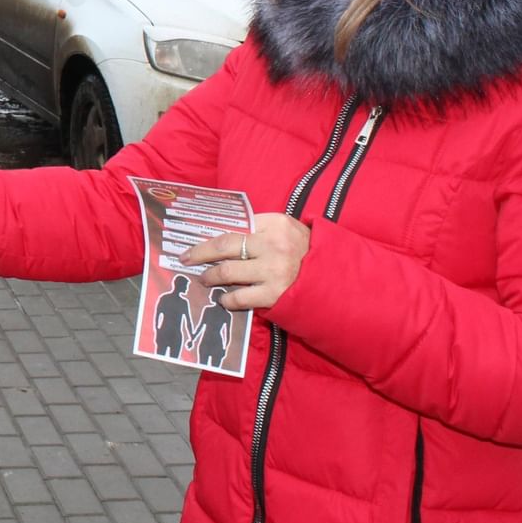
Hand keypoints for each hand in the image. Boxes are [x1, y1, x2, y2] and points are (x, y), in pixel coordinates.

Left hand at [183, 214, 309, 310]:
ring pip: (227, 272)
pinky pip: (240, 297)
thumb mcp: (286, 230)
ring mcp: (273, 271)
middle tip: (186, 259)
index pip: (233, 227)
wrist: (335, 278)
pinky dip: (227, 299)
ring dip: (210, 277)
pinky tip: (223, 298)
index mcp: (274, 224)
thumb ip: (259, 229)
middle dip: (199, 253)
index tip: (194, 241)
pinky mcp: (274, 294)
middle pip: (223, 246)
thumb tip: (223, 235)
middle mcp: (272, 245)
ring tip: (205, 279)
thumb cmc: (305, 250)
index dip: (210, 236)